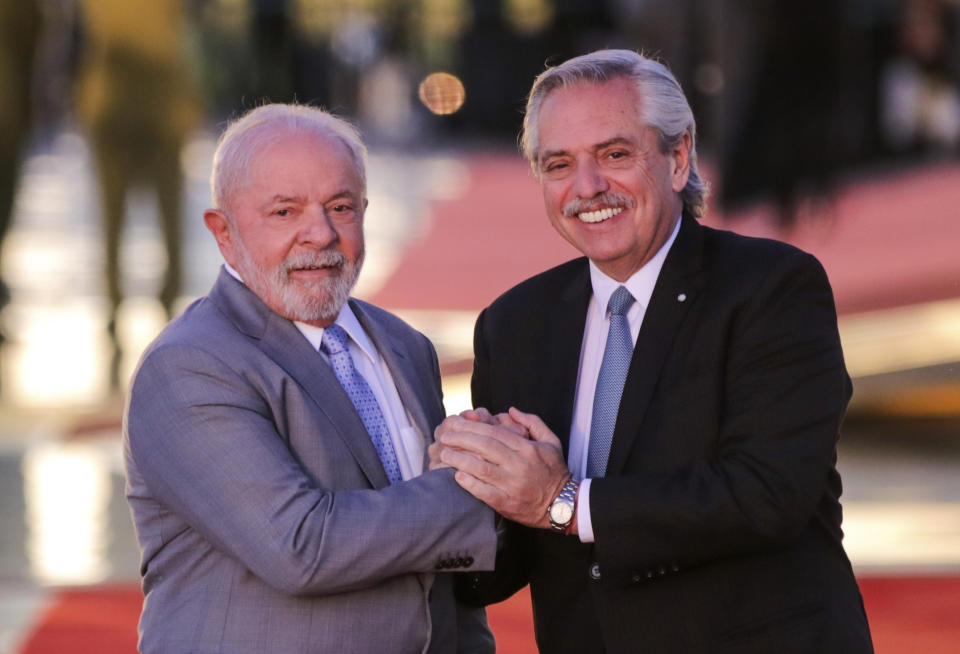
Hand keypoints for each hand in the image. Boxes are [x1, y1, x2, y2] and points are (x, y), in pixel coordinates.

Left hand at [436, 407, 569, 529]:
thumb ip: (532, 422)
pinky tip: (457, 476)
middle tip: (444, 435)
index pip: (495, 432)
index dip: (473, 426)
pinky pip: (485, 492)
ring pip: (482, 469)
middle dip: (461, 439)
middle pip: (485, 447)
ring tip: (443, 454)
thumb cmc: (554, 471)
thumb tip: (510, 410)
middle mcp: (519, 465)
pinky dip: (470, 484)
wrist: (563, 504)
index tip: (456, 422)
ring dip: (460, 460)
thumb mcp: (551, 441)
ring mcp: (513, 485)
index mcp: (527, 448)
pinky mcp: (508, 503)